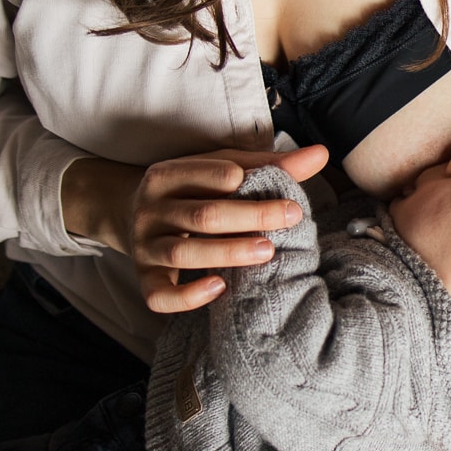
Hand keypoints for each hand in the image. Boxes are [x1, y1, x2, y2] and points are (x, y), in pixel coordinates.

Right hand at [61, 142, 328, 313]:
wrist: (129, 214)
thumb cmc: (191, 190)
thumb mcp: (222, 169)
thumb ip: (269, 164)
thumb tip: (321, 154)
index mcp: (167, 175)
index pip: (203, 175)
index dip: (243, 179)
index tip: (283, 188)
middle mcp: (150, 209)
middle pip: (202, 215)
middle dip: (250, 217)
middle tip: (293, 217)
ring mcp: (145, 246)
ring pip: (182, 253)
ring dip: (227, 252)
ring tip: (267, 252)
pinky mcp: (145, 278)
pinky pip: (159, 295)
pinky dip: (187, 296)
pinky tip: (220, 288)